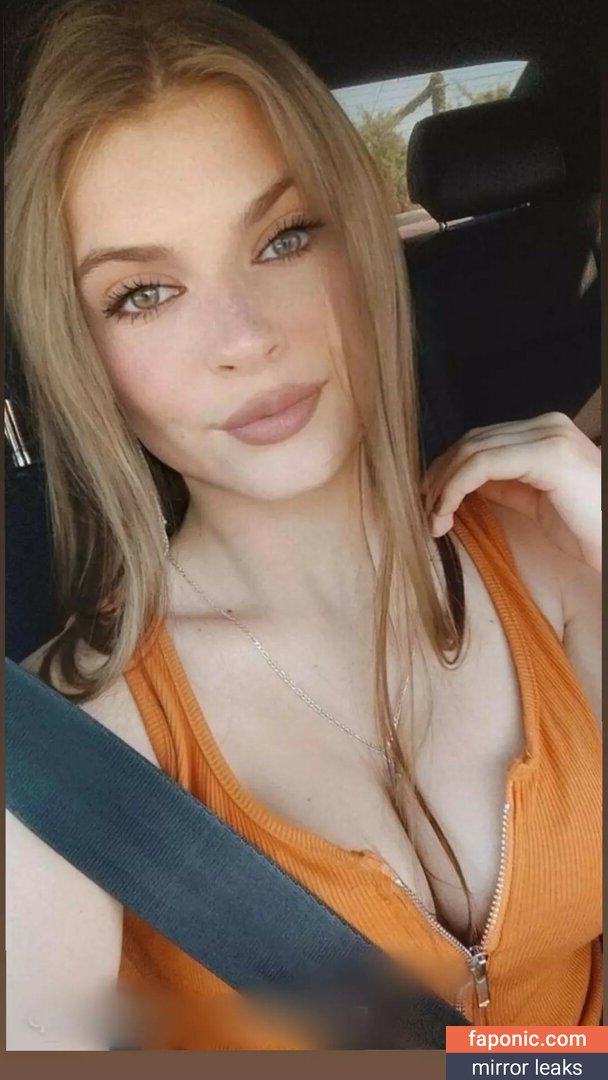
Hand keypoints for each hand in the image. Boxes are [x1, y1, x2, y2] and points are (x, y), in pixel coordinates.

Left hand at [421, 412, 600, 573]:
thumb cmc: (588, 529)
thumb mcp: (536, 502)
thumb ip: (504, 485)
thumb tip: (464, 484)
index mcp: (545, 431)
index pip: (482, 439)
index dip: (448, 468)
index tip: (430, 501)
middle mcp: (547, 424)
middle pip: (472, 441)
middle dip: (439, 475)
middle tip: (423, 511)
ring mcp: (548, 436)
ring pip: (472, 450)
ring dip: (443, 485)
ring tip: (433, 517)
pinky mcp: (547, 455)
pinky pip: (483, 465)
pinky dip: (455, 488)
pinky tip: (446, 512)